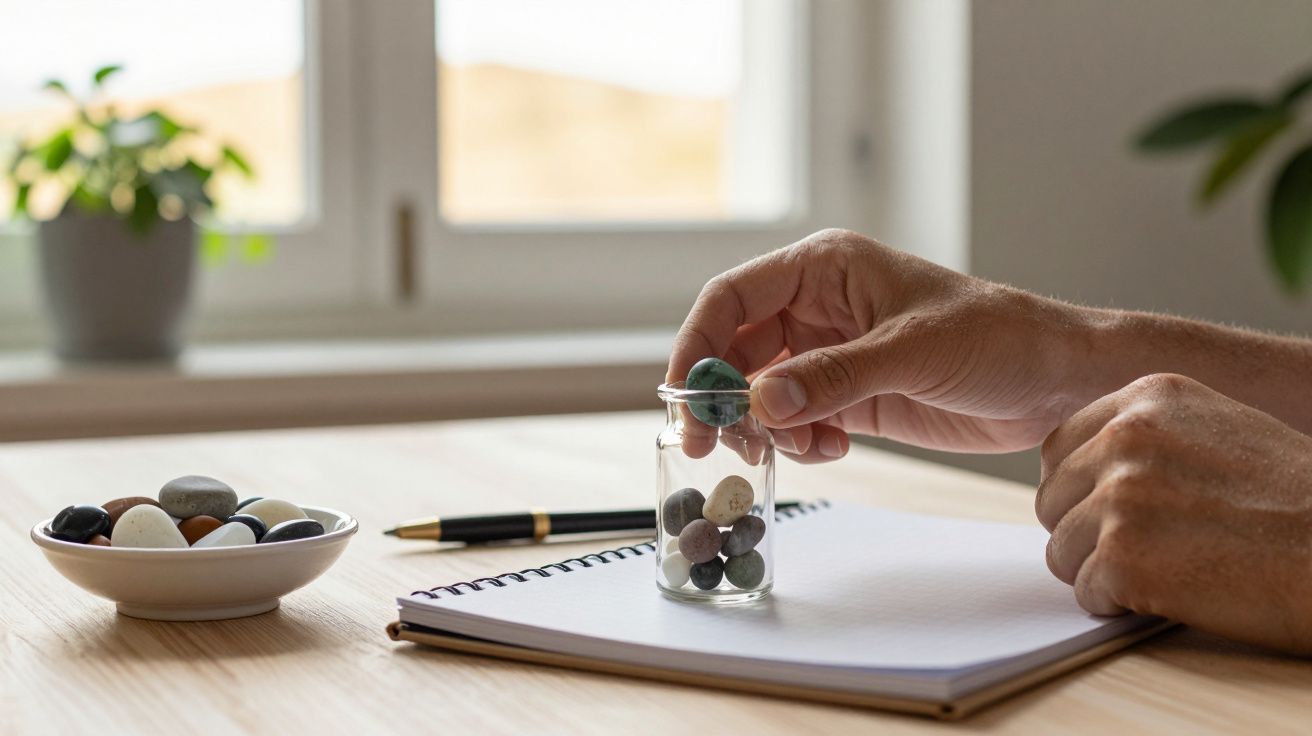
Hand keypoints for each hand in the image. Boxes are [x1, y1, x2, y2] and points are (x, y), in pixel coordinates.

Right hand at [667, 229, 1094, 461]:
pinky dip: (799, 441)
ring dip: (766, 426)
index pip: (732, 299)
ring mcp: (832, 353)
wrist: (1057, 382)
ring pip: (761, 392)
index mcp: (824, 268)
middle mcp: (818, 307)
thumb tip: (759, 403)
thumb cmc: (998, 337)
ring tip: (805, 445)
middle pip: (736, 351)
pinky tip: (835, 447)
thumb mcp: (912, 352)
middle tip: (712, 446)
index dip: (697, 345)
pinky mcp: (850, 395)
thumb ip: (833, 377)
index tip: (684, 397)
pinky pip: (795, 420)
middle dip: (724, 399)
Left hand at [1037, 373, 1311, 653]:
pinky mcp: (1122, 556)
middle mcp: (1124, 438)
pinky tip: (1172, 594)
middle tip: (1144, 549)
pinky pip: (1086, 592)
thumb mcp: (1221, 432)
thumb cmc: (1297, 502)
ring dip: (1102, 571)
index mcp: (1146, 400)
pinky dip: (1118, 605)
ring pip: (1061, 550)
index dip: (1081, 490)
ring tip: (1169, 569)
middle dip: (1085, 532)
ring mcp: (1119, 496)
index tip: (1116, 511)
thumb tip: (1085, 466)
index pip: (1060, 447)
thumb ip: (1150, 437)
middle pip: (1052, 500)